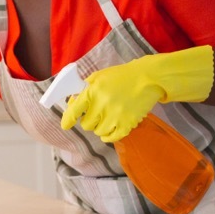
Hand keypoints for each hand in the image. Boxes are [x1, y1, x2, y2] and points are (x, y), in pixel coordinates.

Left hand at [60, 45, 213, 142]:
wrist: (148, 78)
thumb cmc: (122, 76)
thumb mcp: (99, 77)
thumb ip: (84, 90)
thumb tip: (73, 103)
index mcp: (93, 91)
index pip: (74, 110)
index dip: (68, 119)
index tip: (66, 125)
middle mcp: (103, 105)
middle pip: (86, 125)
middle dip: (88, 120)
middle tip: (95, 113)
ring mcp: (116, 116)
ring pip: (98, 132)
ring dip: (99, 127)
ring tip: (105, 118)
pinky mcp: (128, 124)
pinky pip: (112, 137)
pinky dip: (108, 136)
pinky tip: (109, 129)